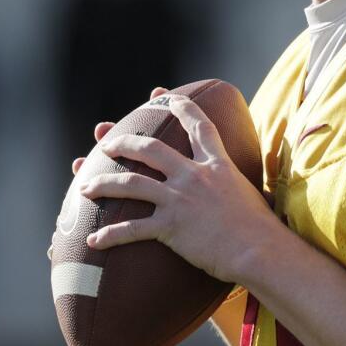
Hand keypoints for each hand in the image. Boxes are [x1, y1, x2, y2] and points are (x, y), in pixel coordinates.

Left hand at [79, 92, 278, 283]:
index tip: (164, 96)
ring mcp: (180, 200)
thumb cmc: (261, 228)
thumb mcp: (253, 194)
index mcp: (217, 165)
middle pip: (150, 149)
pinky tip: (92, 241)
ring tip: (84, 188)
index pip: (198, 126)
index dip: (181, 107)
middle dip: (123, 143)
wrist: (259, 249)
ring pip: (131, 184)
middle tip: (105, 143)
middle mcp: (194, 176)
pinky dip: (109, 235)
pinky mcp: (171, 227)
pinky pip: (132, 229)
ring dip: (103, 184)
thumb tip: (252, 192)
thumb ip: (239, 186)